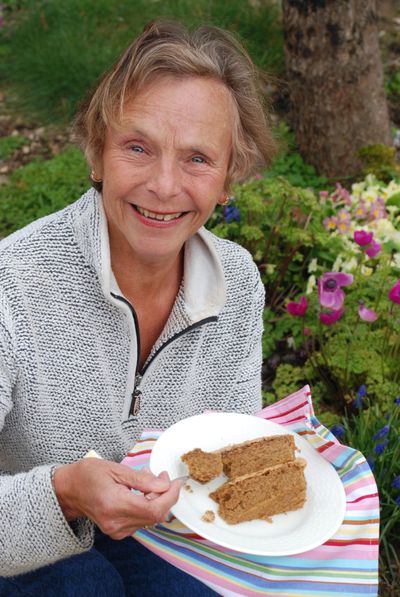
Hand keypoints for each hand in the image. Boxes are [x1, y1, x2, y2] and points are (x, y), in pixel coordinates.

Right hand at [52, 459, 180, 538]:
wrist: (69, 490)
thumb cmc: (89, 474)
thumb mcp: (116, 469)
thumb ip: (142, 479)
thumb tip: (164, 484)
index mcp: (115, 504)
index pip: (154, 509)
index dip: (170, 496)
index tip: (175, 481)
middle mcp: (116, 522)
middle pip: (155, 516)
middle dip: (165, 496)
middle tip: (162, 476)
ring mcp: (116, 530)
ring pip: (149, 519)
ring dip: (156, 500)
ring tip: (146, 482)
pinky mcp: (117, 532)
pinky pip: (141, 521)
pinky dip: (146, 507)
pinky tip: (140, 494)